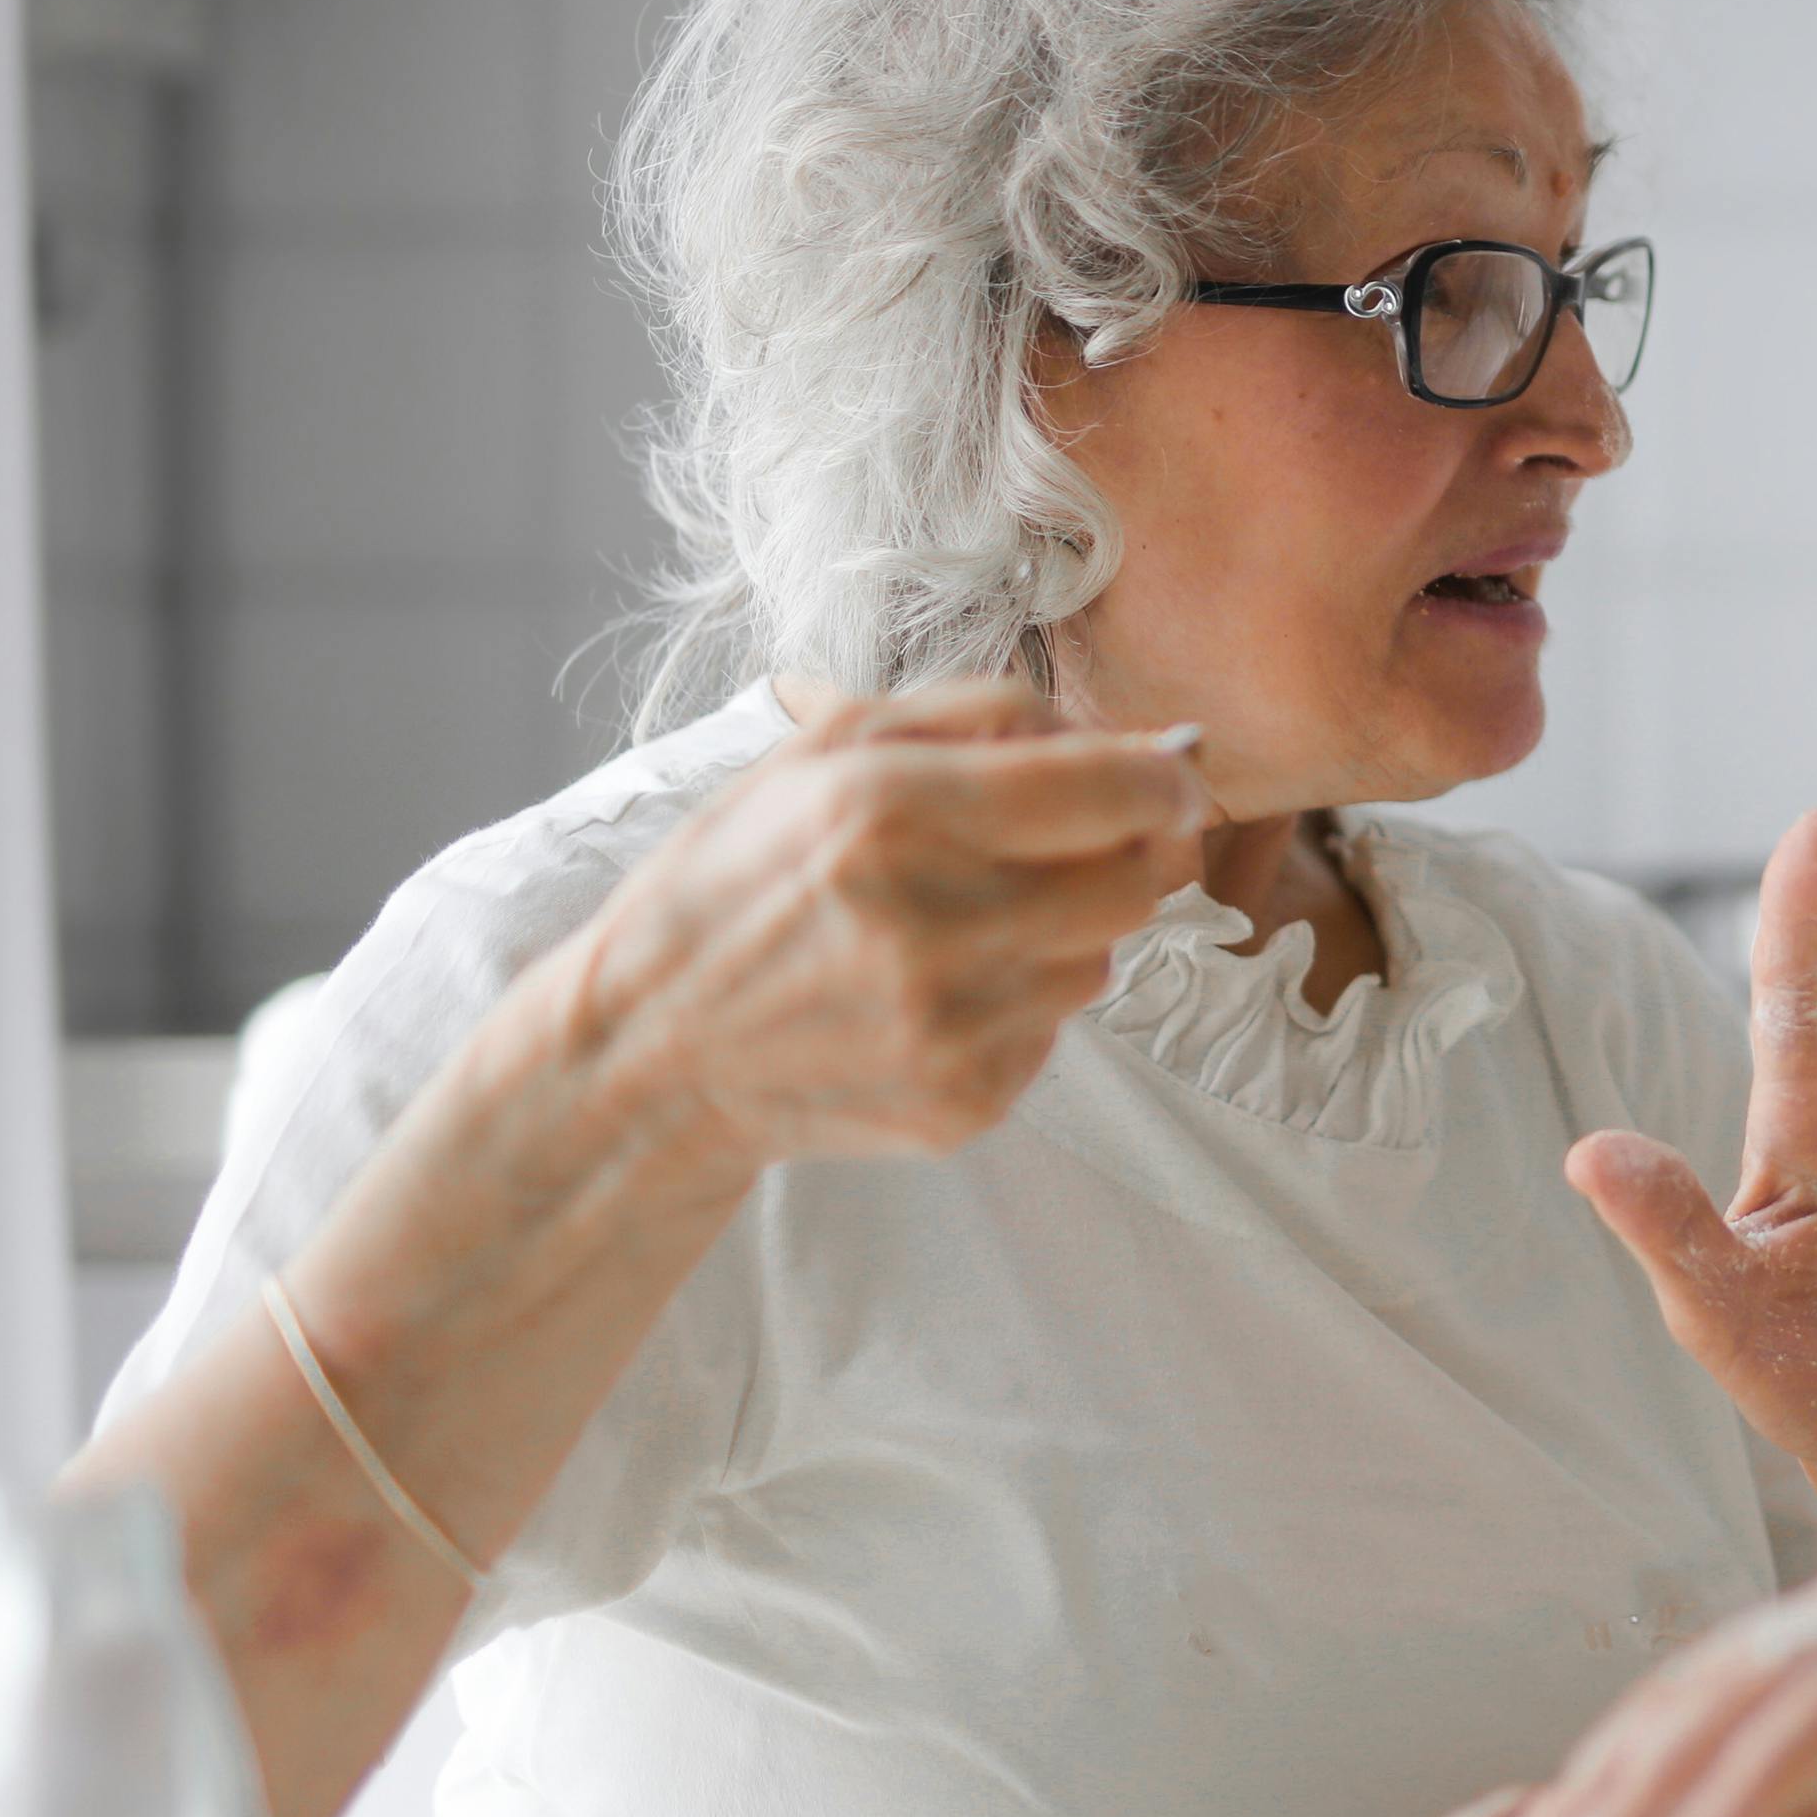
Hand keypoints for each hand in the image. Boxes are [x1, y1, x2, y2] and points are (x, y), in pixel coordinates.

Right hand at [554, 679, 1208, 1169]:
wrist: (650, 1048)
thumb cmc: (740, 878)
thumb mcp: (827, 750)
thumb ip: (986, 716)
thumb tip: (1135, 739)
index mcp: (892, 812)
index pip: (1116, 790)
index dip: (1165, 777)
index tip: (1166, 774)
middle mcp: (931, 924)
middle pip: (1139, 879)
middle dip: (1129, 847)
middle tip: (1078, 838)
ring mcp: (953, 1025)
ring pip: (1106, 956)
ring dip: (1070, 926)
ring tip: (970, 916)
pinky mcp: (966, 1100)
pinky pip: (1057, 1028)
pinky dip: (1023, 997)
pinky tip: (938, 986)